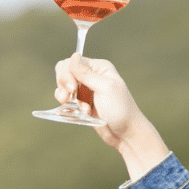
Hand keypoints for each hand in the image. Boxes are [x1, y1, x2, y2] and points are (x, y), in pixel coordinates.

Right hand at [53, 56, 168, 182]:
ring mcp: (85, 91)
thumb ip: (86, 73)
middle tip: (69, 97)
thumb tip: (73, 55)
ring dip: (67, 98)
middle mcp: (91, 77)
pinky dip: (69, 107)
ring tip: (81, 108)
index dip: (67, 74)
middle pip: (64, 73)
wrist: (125, 133)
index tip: (72, 88)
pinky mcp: (82, 104)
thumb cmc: (120, 109)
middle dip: (64, 85)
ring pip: (63, 87)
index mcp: (99, 68)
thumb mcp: (104, 88)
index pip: (72, 62)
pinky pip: (66, 101)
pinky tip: (82, 113)